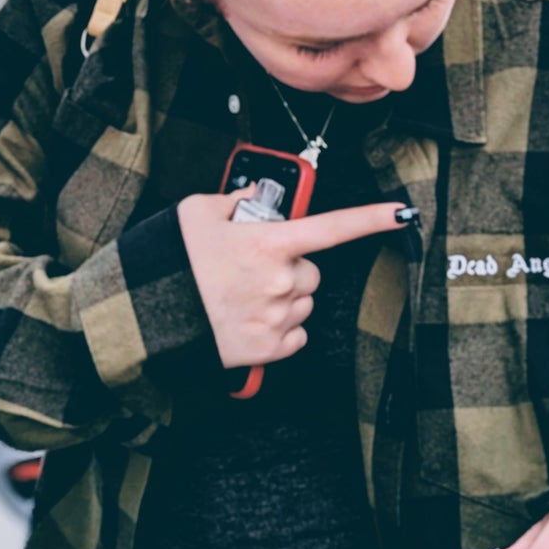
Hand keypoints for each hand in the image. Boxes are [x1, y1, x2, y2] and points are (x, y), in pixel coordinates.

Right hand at [176, 191, 411, 371]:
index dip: (371, 218)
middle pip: (312, 273)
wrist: (146, 317)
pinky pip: (294, 335)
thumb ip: (233, 200)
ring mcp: (277, 317)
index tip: (402, 213)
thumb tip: (251, 199)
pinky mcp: (268, 349)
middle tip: (253, 271)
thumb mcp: (196, 213)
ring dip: (284, 299)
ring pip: (302, 304)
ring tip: (243, 298)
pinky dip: (279, 329)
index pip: (333, 227)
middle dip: (291, 270)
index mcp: (269, 243)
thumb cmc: (170, 261)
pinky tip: (248, 320)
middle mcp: (281, 281)